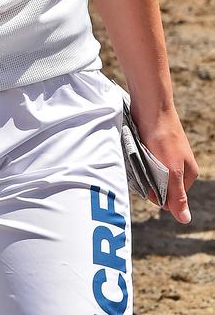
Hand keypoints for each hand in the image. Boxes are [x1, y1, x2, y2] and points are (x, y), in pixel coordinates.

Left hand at [132, 101, 198, 222]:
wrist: (151, 105)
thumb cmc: (162, 137)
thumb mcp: (170, 170)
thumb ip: (176, 195)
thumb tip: (186, 221)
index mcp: (188, 174)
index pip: (170, 199)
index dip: (156, 195)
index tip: (148, 181)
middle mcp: (180, 165)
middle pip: (161, 186)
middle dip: (149, 181)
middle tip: (142, 167)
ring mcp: (167, 154)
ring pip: (152, 172)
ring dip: (143, 169)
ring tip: (139, 157)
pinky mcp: (155, 145)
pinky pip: (146, 159)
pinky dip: (140, 158)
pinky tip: (137, 150)